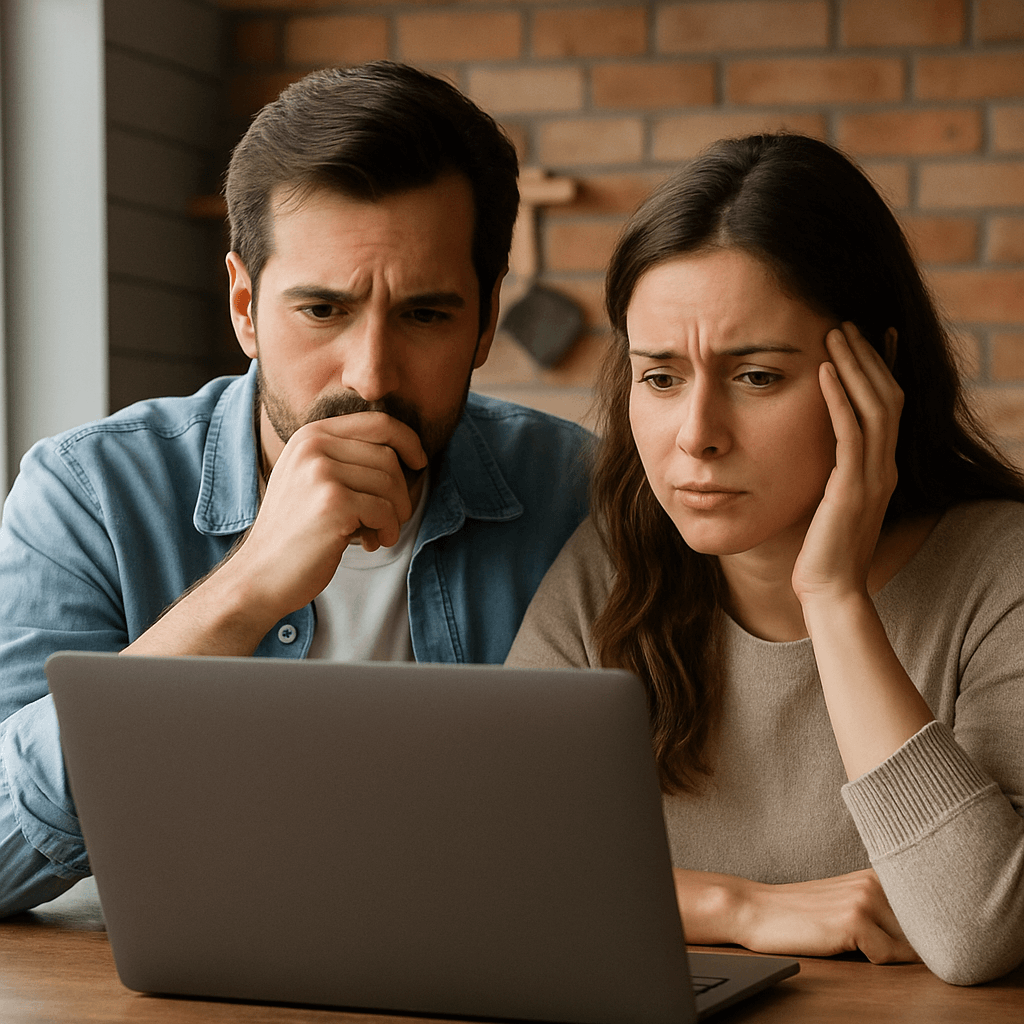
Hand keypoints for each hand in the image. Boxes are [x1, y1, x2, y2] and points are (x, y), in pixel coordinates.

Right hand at [225, 410, 426, 622]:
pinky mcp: (332, 502)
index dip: (408, 441)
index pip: (378, 422)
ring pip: (390, 483)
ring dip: (395, 514)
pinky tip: (373, 543)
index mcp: (311, 435)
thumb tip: (408, 452)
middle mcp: (313, 445)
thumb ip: (349, 459)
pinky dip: (388, 530)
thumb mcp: (314, 480)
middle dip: (400, 492)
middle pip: (388, 456)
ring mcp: (321, 472)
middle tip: (390, 519)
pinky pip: (385, 510)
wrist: (261, 574)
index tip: (419, 462)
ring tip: (379, 533)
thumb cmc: (298, 532)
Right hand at [675, 867, 919, 964]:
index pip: (926, 907)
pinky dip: (877, 962)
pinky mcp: (853, 921)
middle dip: (916, 947)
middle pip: (923, 930)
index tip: (923, 938)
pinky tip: (849, 949)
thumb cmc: (800, 911)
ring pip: (910, 945)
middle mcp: (874, 881)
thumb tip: (929, 936)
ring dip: (894, 956)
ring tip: (861, 947)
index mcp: (875, 873)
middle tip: (883, 949)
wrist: (757, 909)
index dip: (929, 930)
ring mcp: (864, 899)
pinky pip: (888, 957)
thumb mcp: (846, 900)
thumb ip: (884, 910)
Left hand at [791, 323, 902, 606]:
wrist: (828, 590)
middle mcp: (884, 467)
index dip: (879, 369)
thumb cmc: (820, 551)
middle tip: (846, 323)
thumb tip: (811, 450)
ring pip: (875, 405)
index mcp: (880, 469)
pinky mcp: (853, 488)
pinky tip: (825, 372)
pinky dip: (839, 398)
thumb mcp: (828, 502)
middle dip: (867, 356)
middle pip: (887, 395)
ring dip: (855, 365)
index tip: (867, 336)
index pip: (887, 406)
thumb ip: (830, 473)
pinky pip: (851, 433)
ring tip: (836, 333)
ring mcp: (873, 476)